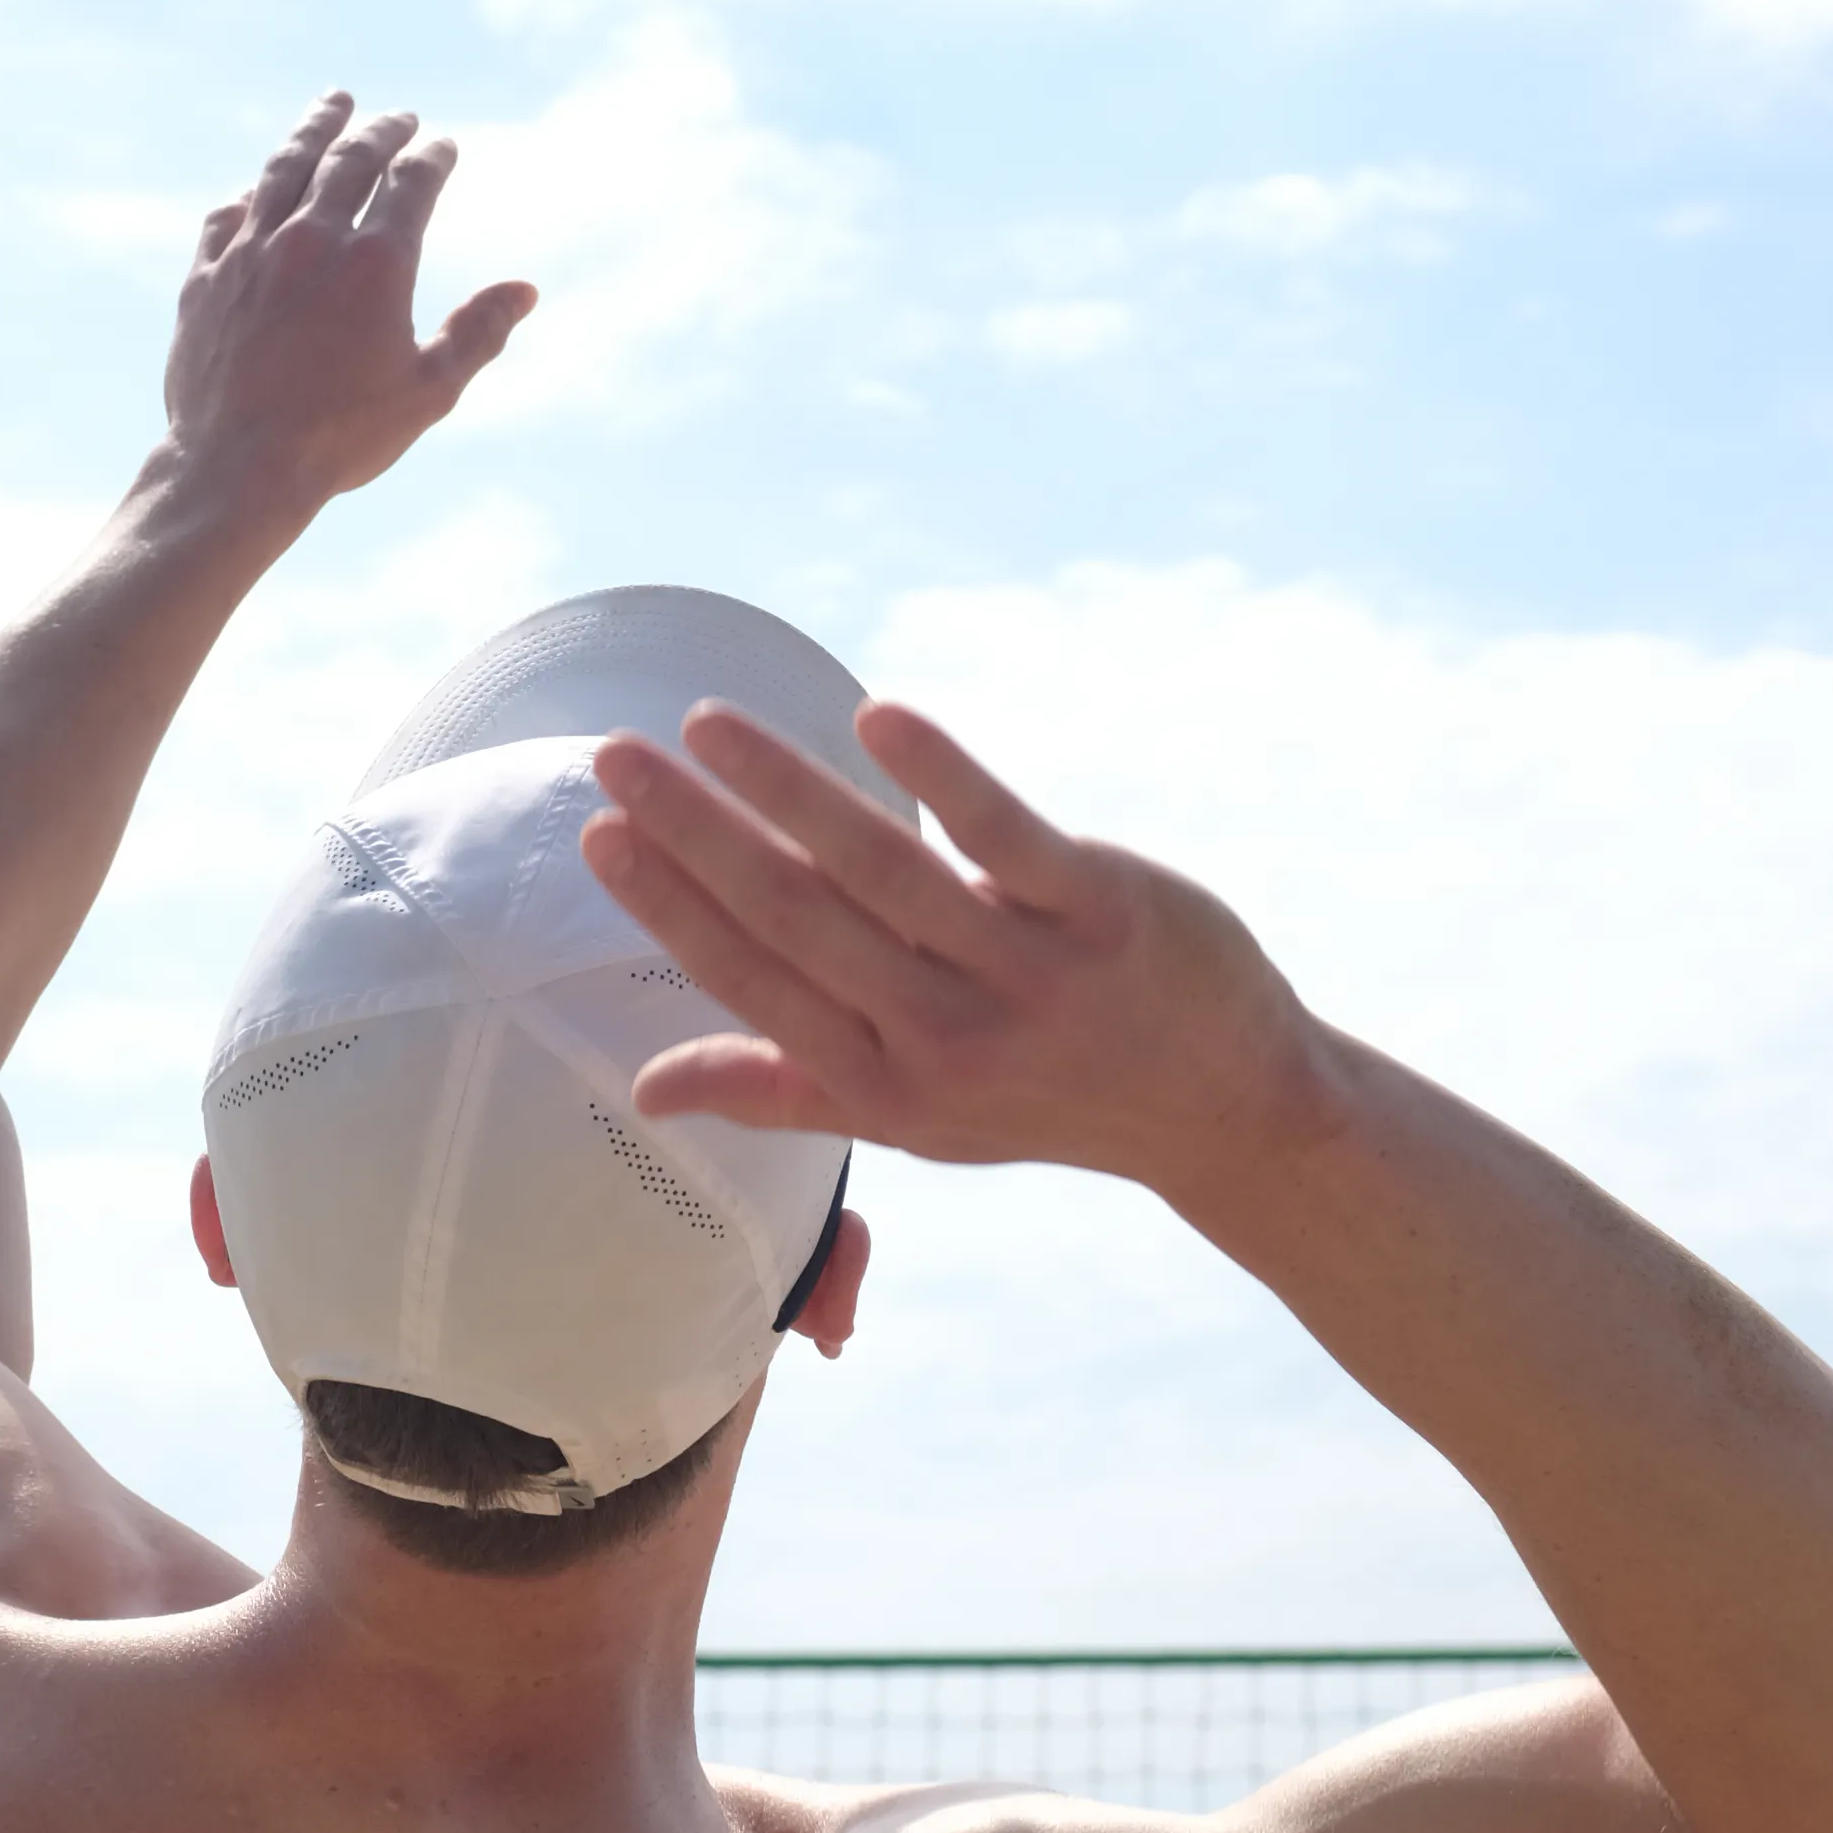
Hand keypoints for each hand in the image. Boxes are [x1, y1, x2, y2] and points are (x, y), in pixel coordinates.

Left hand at [160, 95, 533, 535]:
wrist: (237, 468)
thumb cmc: (341, 438)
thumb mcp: (429, 392)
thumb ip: (478, 333)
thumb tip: (525, 289)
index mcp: (376, 264)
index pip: (412, 181)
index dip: (433, 156)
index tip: (444, 146)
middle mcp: (312, 241)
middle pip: (350, 158)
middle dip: (381, 130)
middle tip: (398, 118)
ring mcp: (252, 253)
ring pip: (284, 168)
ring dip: (314, 130)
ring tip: (333, 104)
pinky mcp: (206, 277)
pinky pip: (230, 214)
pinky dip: (254, 191)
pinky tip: (262, 186)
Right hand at [582, 689, 1326, 1185]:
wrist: (1229, 1110)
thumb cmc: (1048, 1100)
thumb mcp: (913, 1118)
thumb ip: (783, 1090)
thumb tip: (645, 1087)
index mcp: (886, 1088)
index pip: (756, 986)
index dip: (674, 911)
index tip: (603, 835)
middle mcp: (948, 1039)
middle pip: (799, 920)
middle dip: (698, 834)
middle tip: (618, 756)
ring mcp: (1030, 977)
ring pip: (883, 871)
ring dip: (786, 788)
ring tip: (708, 723)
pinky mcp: (1107, 913)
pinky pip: (1009, 837)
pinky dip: (942, 777)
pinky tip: (877, 713)